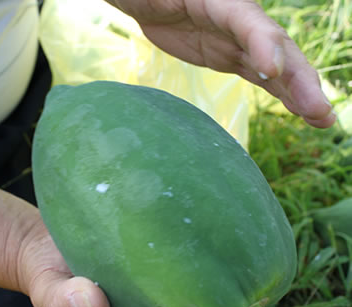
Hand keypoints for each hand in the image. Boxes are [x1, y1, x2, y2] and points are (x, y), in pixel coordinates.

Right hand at [17, 225, 292, 306]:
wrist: (36, 243)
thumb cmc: (47, 273)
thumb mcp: (48, 291)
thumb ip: (68, 301)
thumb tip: (95, 302)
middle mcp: (157, 294)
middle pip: (209, 305)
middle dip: (244, 306)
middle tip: (279, 304)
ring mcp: (157, 267)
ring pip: (203, 272)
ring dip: (232, 267)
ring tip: (264, 253)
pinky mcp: (151, 239)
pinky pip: (186, 241)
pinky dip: (205, 234)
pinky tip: (222, 214)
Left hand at [107, 0, 335, 126]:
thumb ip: (166, 2)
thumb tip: (159, 2)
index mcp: (223, 0)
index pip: (248, 22)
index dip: (263, 45)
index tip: (270, 71)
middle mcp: (241, 19)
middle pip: (275, 47)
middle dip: (298, 78)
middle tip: (318, 109)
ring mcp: (240, 39)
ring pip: (277, 66)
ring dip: (301, 93)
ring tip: (322, 120)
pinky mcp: (232, 57)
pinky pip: (263, 77)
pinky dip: (284, 94)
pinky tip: (305, 114)